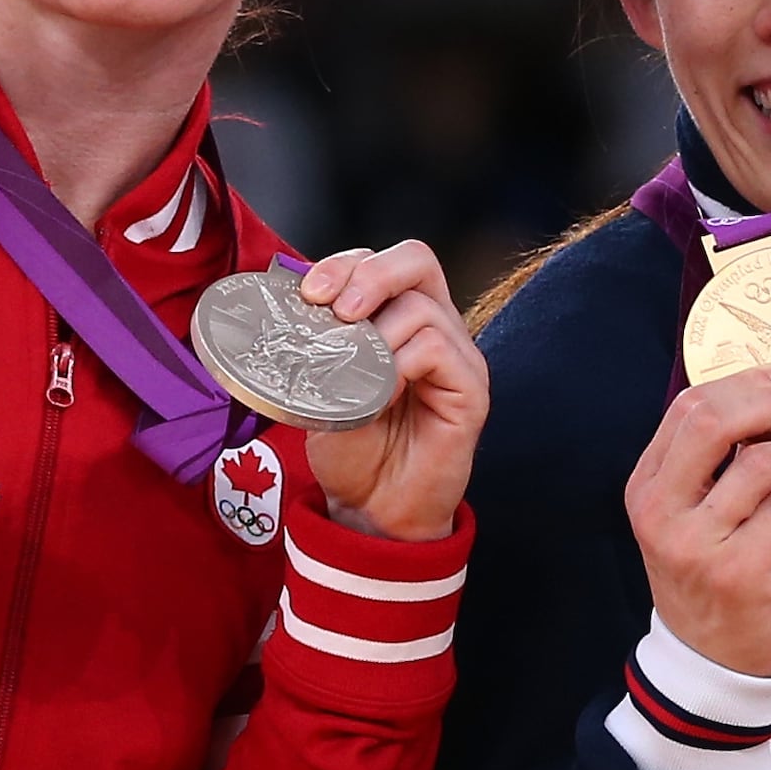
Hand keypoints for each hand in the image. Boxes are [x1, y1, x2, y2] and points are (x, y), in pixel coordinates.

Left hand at [287, 242, 484, 544]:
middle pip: (417, 260)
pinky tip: (379, 394)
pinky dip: (400, 364)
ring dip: (376, 336)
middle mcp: (434, 327)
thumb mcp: (322, 386)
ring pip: (422, 308)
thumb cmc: (353, 448)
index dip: (345, 265)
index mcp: (398, 318)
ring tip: (354, 375)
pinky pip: (440, 349)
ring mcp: (458, 356)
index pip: (382, 262)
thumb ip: (321, 345)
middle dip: (369, 275)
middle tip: (336, 311)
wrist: (372, 509)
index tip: (308, 294)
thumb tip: (298, 309)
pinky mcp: (471, 389)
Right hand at [628, 369, 770, 678]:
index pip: (688, 409)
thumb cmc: (711, 572)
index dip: (744, 383)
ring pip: (762, 463)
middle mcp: (661, 511)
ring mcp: (696, 542)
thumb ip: (717, 461)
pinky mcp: (738, 569)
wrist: (711, 657)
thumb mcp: (696, 514)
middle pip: (714, 422)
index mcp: (646, 487)